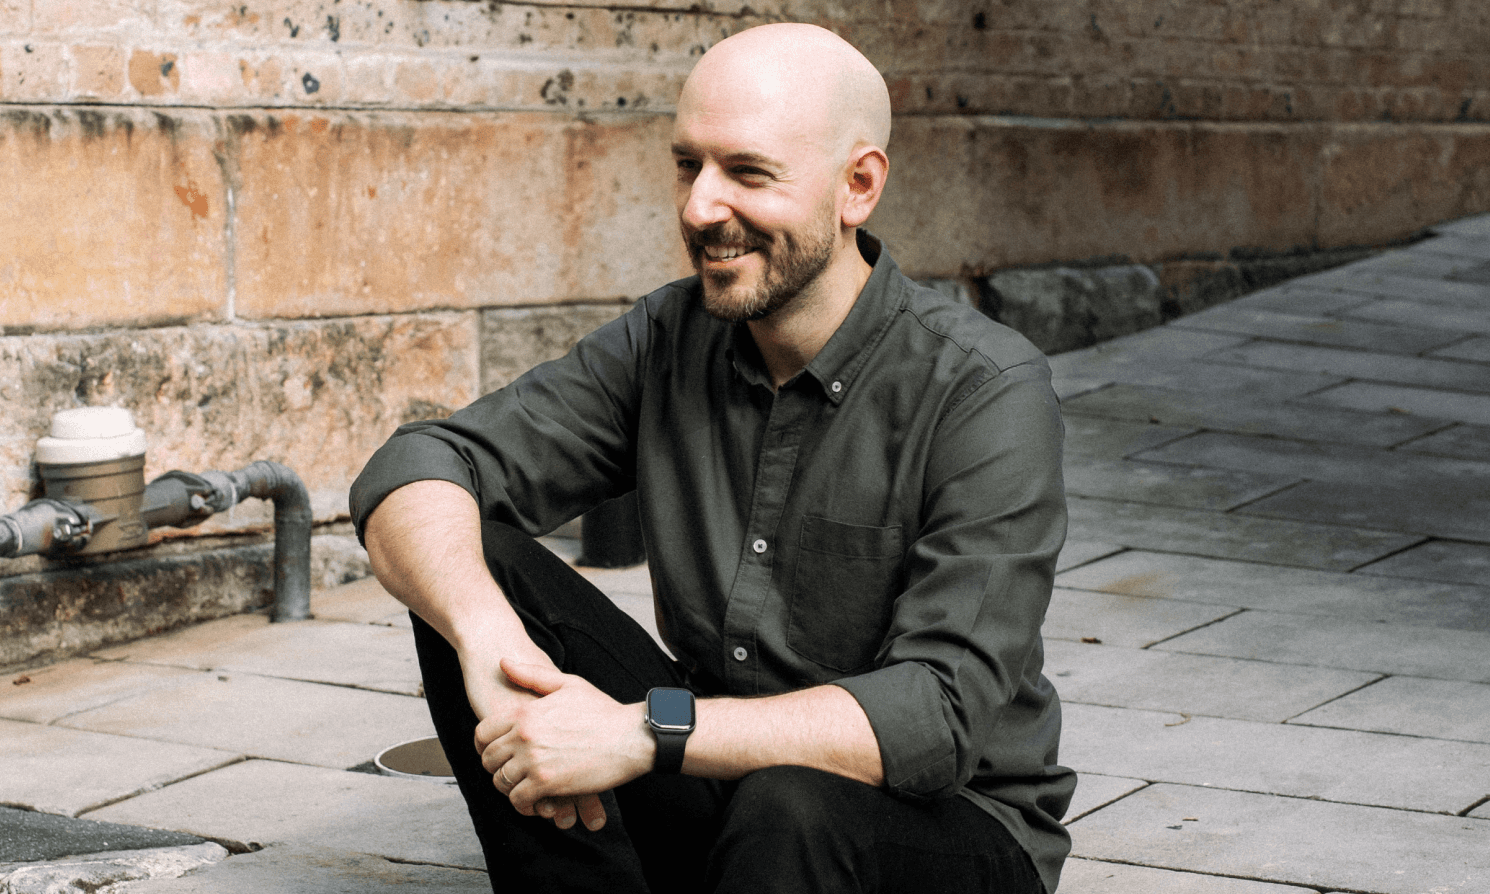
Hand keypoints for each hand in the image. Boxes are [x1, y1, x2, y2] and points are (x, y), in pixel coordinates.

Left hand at [458, 645, 606, 830]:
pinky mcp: (547, 784)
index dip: (484, 745)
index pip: (482, 733)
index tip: (494, 752)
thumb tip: (502, 662)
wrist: (631, 736)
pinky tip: (535, 800)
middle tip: (511, 771)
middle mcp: (524, 736)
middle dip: (496, 767)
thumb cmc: (603, 711)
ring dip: (509, 786)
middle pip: (489, 759)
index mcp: (525, 712)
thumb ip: (531, 674)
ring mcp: (534, 761)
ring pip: (501, 781)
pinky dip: (523, 803)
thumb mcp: (567, 684)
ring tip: (523, 785)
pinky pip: (518, 800)